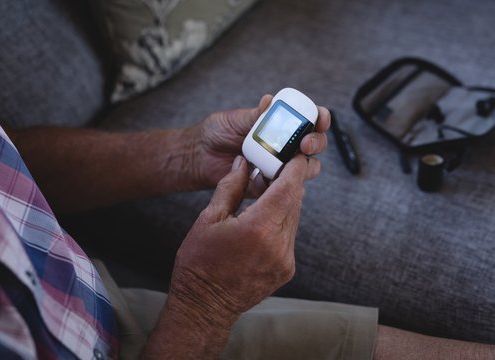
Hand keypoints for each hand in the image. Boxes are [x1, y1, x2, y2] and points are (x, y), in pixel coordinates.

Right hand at [168, 153, 312, 326]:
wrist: (204, 305)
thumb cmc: (199, 263)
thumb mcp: (209, 219)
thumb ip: (231, 187)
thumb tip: (243, 163)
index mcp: (259, 228)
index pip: (288, 188)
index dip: (293, 168)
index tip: (294, 154)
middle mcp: (279, 244)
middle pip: (294, 201)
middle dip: (288, 182)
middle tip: (276, 167)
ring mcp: (285, 259)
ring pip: (294, 218)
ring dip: (285, 202)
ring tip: (268, 191)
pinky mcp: (287, 269)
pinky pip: (290, 236)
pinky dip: (282, 222)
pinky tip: (265, 219)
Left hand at [190, 95, 330, 195]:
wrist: (198, 156)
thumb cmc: (217, 132)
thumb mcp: (235, 120)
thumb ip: (254, 115)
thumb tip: (269, 101)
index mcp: (280, 125)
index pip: (309, 120)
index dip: (320, 118)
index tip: (319, 118)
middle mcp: (285, 145)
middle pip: (314, 144)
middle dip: (317, 142)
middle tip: (305, 143)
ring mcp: (279, 166)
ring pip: (306, 168)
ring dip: (305, 165)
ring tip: (291, 162)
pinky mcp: (269, 185)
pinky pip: (284, 188)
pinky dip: (284, 183)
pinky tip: (272, 178)